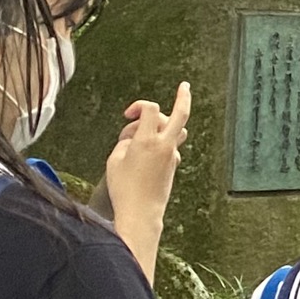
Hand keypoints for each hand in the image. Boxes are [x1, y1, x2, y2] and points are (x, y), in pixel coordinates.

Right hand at [102, 83, 190, 281]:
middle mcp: (164, 144)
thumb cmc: (123, 187)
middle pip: (180, 114)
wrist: (141, 212)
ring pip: (179, 129)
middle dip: (183, 97)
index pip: (150, 108)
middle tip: (184, 86)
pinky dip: (161, 143)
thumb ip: (126, 142)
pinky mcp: (174, 165)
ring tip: (146, 133)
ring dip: (166, 124)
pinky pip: (171, 146)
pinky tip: (145, 156)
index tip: (127, 114)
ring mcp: (172, 155)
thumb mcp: (114, 160)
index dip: (138, 105)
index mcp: (147, 140)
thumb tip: (135, 137)